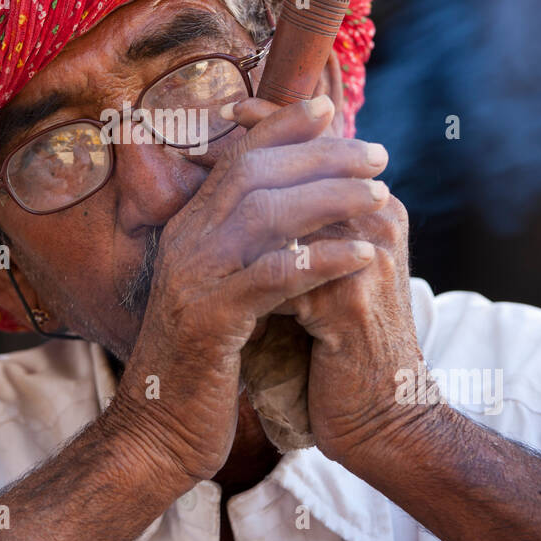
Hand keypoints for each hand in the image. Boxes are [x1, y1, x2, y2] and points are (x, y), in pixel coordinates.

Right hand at [108, 94, 393, 485]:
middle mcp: (185, 244)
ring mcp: (193, 280)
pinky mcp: (209, 321)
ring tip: (381, 194)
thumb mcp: (221, 293)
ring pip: (264, 215)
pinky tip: (364, 255)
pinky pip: (272, 276)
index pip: (235, 159)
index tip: (327, 108)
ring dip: (328, 198)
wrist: (159, 432)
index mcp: (188, 231)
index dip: (280, 127)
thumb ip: (243, 250)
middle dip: (320, 156)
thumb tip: (287, 215)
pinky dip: (321, 259)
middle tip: (378, 154)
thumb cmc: (201, 364)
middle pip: (254, 174)